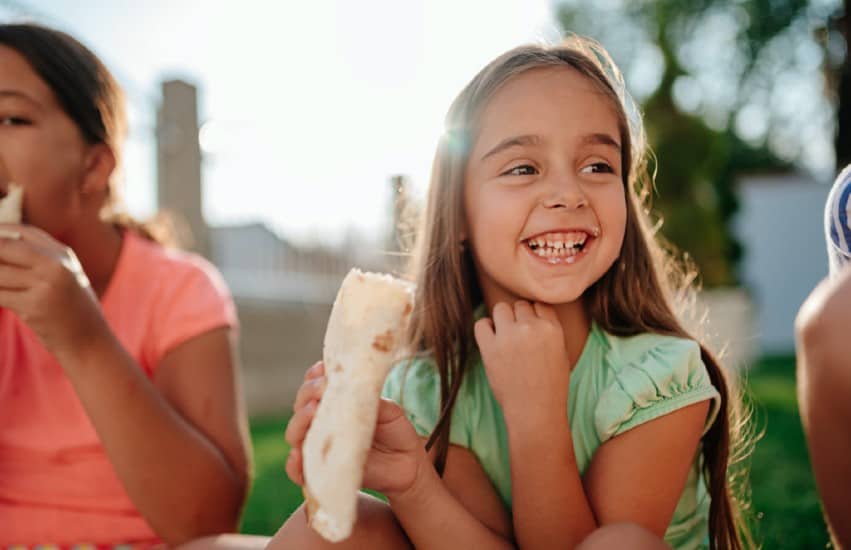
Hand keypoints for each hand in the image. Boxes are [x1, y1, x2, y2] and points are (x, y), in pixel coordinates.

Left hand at [0, 224, 108, 363]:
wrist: (90, 341)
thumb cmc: (74, 311)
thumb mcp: (67, 278)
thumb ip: (41, 261)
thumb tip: (2, 251)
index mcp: (64, 254)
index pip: (24, 232)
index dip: (0, 231)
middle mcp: (56, 265)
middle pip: (5, 247)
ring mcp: (46, 284)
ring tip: (1, 287)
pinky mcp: (35, 305)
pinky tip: (0, 300)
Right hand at [285, 361, 427, 499]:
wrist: (407, 464)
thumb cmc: (395, 431)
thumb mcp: (390, 411)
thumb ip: (372, 401)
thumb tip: (356, 390)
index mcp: (334, 401)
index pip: (313, 385)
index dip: (313, 376)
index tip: (322, 370)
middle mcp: (322, 421)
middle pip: (300, 405)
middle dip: (307, 394)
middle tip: (320, 391)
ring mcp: (319, 446)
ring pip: (295, 433)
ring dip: (299, 422)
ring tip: (312, 412)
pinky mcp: (321, 472)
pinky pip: (299, 471)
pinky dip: (294, 464)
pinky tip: (298, 455)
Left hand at [473, 301, 570, 423]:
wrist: (535, 411)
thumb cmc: (551, 386)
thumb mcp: (561, 353)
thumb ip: (550, 331)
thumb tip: (534, 314)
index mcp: (552, 329)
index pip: (539, 304)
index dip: (534, 315)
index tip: (531, 328)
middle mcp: (531, 328)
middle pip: (520, 305)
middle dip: (518, 318)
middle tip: (517, 337)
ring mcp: (509, 336)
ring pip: (501, 308)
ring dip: (502, 319)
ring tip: (504, 337)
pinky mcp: (490, 348)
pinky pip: (481, 323)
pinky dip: (485, 328)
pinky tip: (491, 340)